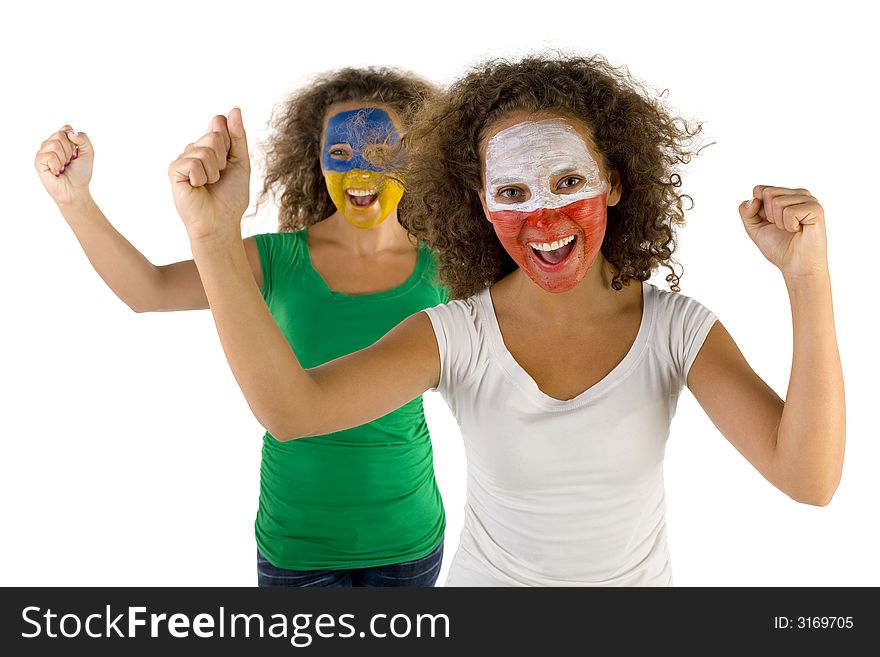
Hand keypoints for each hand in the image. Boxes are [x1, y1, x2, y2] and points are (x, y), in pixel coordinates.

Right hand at [34, 126, 93, 206]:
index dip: (74, 141)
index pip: (66, 129)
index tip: (76, 153)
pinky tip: (56, 171)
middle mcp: (50, 144)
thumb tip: (71, 133)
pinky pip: (49, 155)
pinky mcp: (38, 162)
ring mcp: (43, 152)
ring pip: (54, 144)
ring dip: (63, 158)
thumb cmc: (80, 173)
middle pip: (60, 135)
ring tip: (63, 166)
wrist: (76, 190)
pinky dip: (57, 165)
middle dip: (69, 150)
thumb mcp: (88, 153)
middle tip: (69, 162)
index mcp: (61, 140)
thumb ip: (83, 139)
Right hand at [168, 107, 249, 242]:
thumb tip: (234, 109)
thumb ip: (238, 136)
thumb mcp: (240, 163)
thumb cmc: (230, 196)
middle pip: (214, 135)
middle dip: (223, 159)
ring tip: (209, 184)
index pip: (219, 123)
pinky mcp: (174, 170)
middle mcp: (194, 149)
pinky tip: (197, 187)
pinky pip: (193, 162)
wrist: (221, 222)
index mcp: (210, 146)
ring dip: (214, 171)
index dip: (229, 143)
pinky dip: (202, 177)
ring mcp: (183, 159)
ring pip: (205, 150)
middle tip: (218, 177)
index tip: (229, 162)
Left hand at [738, 185, 827, 278]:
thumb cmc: (779, 247)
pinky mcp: (815, 209)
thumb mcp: (754, 228)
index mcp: (785, 195)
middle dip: (768, 215)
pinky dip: (789, 225)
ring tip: (792, 230)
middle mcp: (798, 193)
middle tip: (782, 228)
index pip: (759, 189)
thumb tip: (754, 199)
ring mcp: (808, 199)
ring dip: (779, 222)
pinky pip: (789, 211)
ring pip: (777, 202)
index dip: (757, 209)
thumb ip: (746, 212)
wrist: (797, 266)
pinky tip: (799, 230)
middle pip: (767, 193)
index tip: (769, 223)